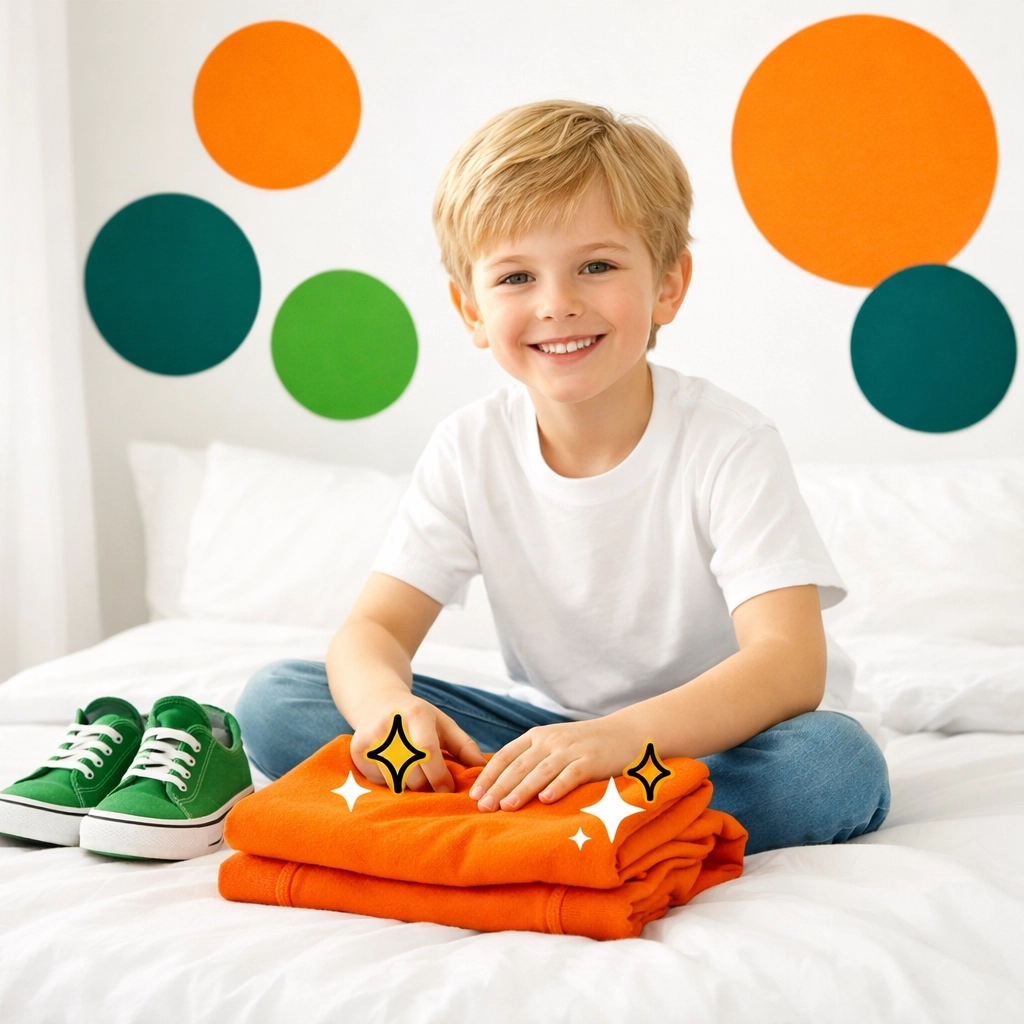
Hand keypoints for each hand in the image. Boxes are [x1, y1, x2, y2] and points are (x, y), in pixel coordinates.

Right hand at [350, 694, 485, 793]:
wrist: (377, 702)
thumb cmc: (417, 717)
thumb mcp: (443, 723)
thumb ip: (464, 746)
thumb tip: (483, 770)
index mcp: (416, 715)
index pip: (427, 751)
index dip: (439, 775)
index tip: (448, 789)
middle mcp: (391, 725)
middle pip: (412, 772)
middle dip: (426, 785)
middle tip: (431, 783)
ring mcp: (371, 738)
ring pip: (396, 780)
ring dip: (409, 785)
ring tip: (414, 772)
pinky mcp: (358, 752)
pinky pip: (379, 782)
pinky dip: (391, 782)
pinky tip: (393, 767)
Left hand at [468, 716, 641, 811]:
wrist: (626, 733)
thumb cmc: (585, 745)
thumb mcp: (554, 744)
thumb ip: (531, 758)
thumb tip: (500, 784)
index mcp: (537, 736)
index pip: (505, 755)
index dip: (488, 775)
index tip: (473, 794)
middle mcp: (550, 740)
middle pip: (518, 765)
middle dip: (498, 786)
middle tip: (482, 806)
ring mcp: (571, 750)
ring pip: (540, 770)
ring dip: (522, 789)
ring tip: (506, 806)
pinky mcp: (591, 761)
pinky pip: (571, 774)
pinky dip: (557, 787)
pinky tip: (546, 800)